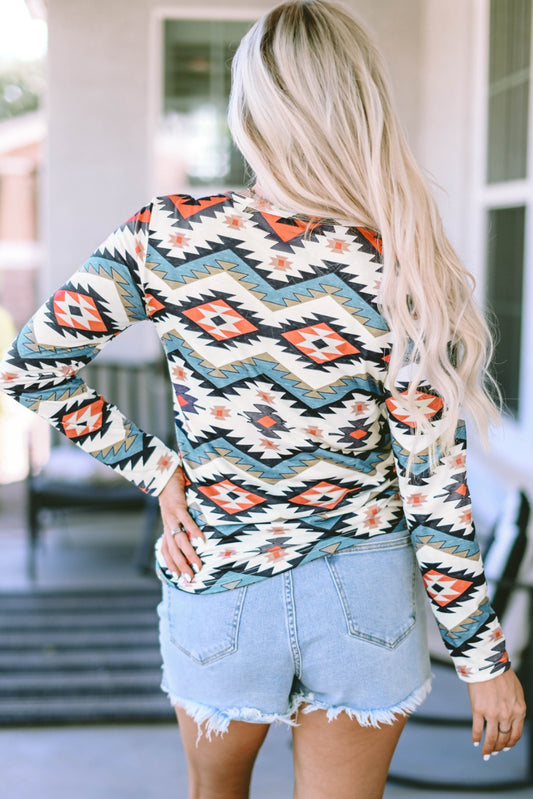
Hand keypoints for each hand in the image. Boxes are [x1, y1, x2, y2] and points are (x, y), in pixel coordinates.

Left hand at [158, 465, 204, 582]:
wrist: (165, 476)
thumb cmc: (173, 496)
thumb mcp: (175, 514)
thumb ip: (180, 526)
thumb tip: (191, 539)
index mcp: (167, 529)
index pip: (166, 551)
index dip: (171, 565)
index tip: (178, 578)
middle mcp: (168, 525)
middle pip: (173, 550)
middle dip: (181, 566)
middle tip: (190, 578)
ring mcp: (172, 517)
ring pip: (179, 540)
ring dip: (188, 554)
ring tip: (197, 565)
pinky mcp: (178, 507)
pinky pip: (186, 521)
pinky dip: (193, 531)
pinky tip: (201, 541)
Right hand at [468, 668, 525, 758]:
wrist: (488, 663)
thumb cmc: (502, 674)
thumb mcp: (516, 692)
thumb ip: (516, 707)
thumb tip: (512, 719)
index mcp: (519, 711)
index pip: (516, 734)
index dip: (510, 743)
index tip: (505, 748)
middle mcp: (507, 715)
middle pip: (503, 739)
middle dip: (499, 748)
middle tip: (493, 753)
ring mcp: (492, 714)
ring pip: (491, 738)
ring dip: (488, 748)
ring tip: (485, 753)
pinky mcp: (478, 710)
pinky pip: (477, 729)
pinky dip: (476, 737)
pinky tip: (475, 741)